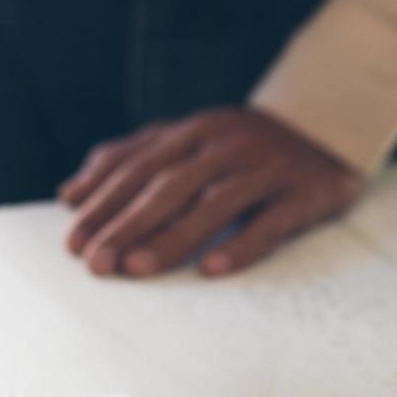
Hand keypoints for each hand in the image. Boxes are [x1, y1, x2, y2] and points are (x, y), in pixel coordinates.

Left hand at [58, 107, 362, 276]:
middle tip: (96, 264)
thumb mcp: (184, 140)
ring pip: (214, 203)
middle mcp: (225, 144)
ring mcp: (266, 166)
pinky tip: (211, 269)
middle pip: (168, 186)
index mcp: (192, 131)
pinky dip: (240, 245)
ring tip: (137, 268)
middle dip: (127, 225)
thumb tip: (69, 194)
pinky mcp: (303, 192)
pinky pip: (269, 221)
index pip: (137, 168)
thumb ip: (126, 159)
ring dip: (173, 236)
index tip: (73, 242)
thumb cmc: (238, 145)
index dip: (102, 205)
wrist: (326, 127)